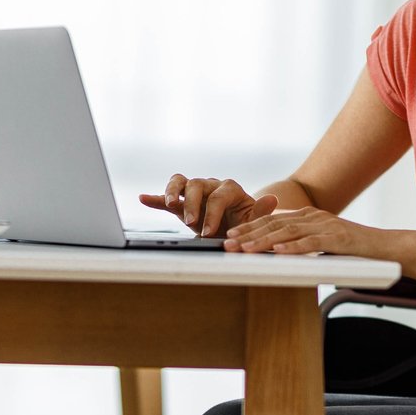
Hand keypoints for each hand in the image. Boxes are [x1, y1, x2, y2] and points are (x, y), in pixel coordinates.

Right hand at [140, 174, 274, 235]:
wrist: (236, 229)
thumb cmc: (245, 225)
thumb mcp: (255, 221)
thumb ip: (261, 212)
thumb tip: (272, 199)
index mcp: (230, 189)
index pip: (218, 196)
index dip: (212, 213)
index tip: (208, 232)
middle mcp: (211, 186)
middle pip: (197, 185)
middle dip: (193, 204)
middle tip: (192, 223)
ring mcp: (195, 192)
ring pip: (180, 182)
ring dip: (173, 192)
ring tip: (170, 204)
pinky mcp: (182, 203)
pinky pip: (167, 197)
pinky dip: (155, 198)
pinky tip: (143, 198)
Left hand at [223, 205, 383, 256]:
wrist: (388, 249)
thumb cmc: (355, 252)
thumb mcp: (323, 245)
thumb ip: (302, 245)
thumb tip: (278, 253)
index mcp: (309, 217)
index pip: (273, 221)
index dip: (250, 227)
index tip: (231, 236)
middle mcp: (315, 217)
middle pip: (275, 225)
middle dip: (249, 234)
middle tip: (229, 243)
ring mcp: (327, 226)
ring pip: (288, 233)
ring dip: (264, 242)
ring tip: (245, 249)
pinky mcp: (338, 239)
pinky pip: (311, 243)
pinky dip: (293, 248)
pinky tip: (278, 252)